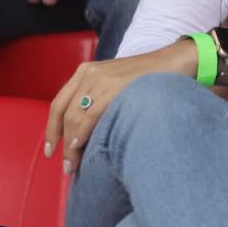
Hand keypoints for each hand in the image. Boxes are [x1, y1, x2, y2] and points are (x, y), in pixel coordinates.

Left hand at [46, 41, 197, 173]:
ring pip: (74, 118)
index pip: (58, 103)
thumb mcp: (115, 81)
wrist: (175, 61)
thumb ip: (97, 97)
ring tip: (74, 164)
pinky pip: (89, 116)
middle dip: (60, 142)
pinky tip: (80, 147)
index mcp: (86, 71)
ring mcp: (100, 78)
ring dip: (71, 145)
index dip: (51, 129)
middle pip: (63, 113)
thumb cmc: (149, 77)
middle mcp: (89, 73)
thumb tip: (82, 131)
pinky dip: (82, 135)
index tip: (51, 149)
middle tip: (66, 164)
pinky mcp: (113, 86)